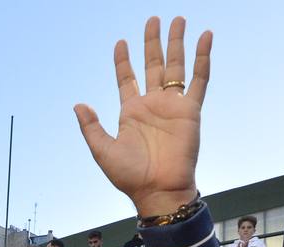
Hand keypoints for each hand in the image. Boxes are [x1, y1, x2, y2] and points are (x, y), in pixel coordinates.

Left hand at [74, 17, 209, 216]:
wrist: (157, 190)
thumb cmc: (129, 176)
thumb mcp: (102, 150)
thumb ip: (91, 127)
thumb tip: (78, 104)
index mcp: (131, 112)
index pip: (127, 78)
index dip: (123, 61)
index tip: (120, 42)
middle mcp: (152, 104)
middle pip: (153, 64)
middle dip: (152, 42)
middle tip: (153, 19)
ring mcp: (172, 105)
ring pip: (176, 66)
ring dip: (177, 43)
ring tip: (178, 19)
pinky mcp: (191, 110)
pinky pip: (199, 79)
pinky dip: (203, 58)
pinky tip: (205, 37)